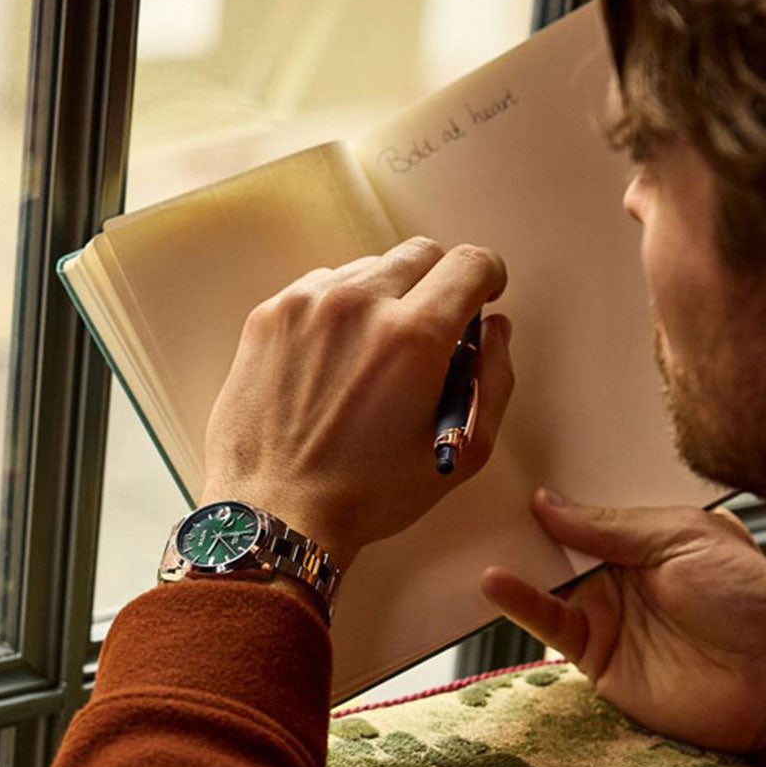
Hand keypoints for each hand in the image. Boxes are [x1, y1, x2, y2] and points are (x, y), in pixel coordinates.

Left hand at [202, 237, 514, 569]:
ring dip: (387, 296)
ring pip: (370, 267)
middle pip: (421, 254)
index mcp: (414, 337)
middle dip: (440, 284)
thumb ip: (493, 381)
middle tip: (433, 330)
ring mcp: (308, 303)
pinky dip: (341, 309)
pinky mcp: (270, 314)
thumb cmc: (368, 494)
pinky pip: (322, 286)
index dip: (488, 277)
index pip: (470, 264)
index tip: (484, 293)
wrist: (275, 512)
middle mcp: (359, 304)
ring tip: (377, 354)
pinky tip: (337, 358)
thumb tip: (495, 330)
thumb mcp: (462, 454)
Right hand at [480, 491, 765, 752]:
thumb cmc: (752, 597)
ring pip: (544, 579)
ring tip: (472, 533)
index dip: (552, 490)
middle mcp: (618, 569)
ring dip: (510, 558)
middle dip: (519, 520)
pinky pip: (548, 623)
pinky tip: (494, 581)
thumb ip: (614, 526)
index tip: (508, 467)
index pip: (585, 506)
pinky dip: (518, 602)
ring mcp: (604, 610)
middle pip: (556, 541)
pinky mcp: (594, 653)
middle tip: (474, 494)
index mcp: (644, 533)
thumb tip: (547, 503)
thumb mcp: (685, 537)